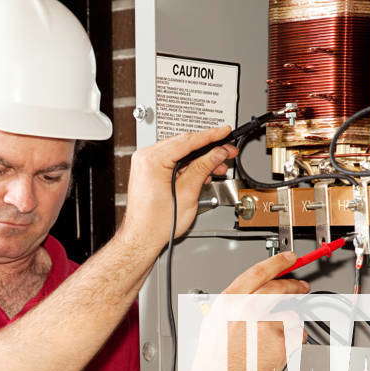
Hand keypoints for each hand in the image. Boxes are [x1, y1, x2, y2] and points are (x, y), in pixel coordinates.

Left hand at [117, 126, 236, 250]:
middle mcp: (145, 158)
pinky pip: (171, 161)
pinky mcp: (148, 171)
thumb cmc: (156, 223)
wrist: (142, 238)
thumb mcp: (187, 193)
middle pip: (183, 144)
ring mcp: (144, 164)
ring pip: (179, 153)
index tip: (224, 132)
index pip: (187, 141)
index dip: (210, 136)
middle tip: (227, 151)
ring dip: (199, 159)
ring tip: (218, 167)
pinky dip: (188, 165)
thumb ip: (203, 168)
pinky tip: (202, 172)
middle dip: (208, 149)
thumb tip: (217, 153)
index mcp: (152, 160)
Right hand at [223, 253, 308, 370]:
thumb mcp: (213, 322)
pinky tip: (276, 351)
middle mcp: (249, 309)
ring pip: (290, 315)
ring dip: (287, 324)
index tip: (289, 258)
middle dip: (295, 285)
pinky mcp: (282, 342)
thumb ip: (233, 305)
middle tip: (302, 287)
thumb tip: (252, 295)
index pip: (259, 272)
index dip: (277, 262)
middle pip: (280, 288)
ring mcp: (268, 325)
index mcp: (229, 301)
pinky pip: (297, 336)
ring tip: (271, 341)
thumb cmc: (212, 361)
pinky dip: (292, 342)